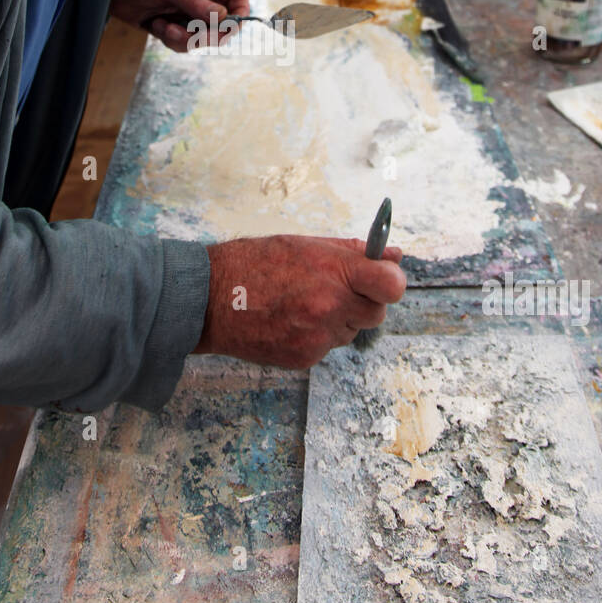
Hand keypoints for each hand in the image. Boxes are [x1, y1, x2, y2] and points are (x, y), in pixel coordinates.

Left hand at [110, 0, 249, 52]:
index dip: (241, 10)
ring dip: (184, 39)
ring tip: (163, 26)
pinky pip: (183, 44)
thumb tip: (223, 17)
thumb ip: (195, 2)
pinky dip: (170, 40)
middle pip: (224, 24)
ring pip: (203, 39)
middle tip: (192, 35)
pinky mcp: (174, 28)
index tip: (232, 25)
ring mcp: (188, 15)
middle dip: (208, 34)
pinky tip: (155, 25)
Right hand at [196, 235, 406, 366]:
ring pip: (351, 331)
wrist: (208, 298)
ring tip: (302, 302)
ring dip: (338, 318)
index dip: (391, 281)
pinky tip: (290, 319)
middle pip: (377, 313)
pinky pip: (327, 346)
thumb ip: (352, 251)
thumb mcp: (305, 244)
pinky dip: (316, 334)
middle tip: (336, 288)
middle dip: (363, 301)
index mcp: (334, 272)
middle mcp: (330, 307)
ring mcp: (318, 337)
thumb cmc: (253, 263)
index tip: (383, 278)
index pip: (393, 285)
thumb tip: (393, 255)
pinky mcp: (305, 358)